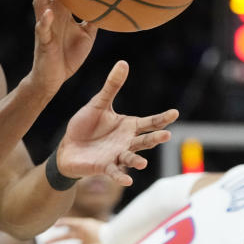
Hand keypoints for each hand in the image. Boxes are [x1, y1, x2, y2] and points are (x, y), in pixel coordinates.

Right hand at [26, 0, 97, 96]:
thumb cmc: (69, 55)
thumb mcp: (87, 33)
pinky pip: (43, 30)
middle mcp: (47, 13)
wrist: (54, 79)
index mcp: (57, 9)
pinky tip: (48, 12)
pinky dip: (45, 21)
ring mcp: (44, 26)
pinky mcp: (44, 42)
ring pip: (39, 3)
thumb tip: (112, 1)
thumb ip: (94, 16)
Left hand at [57, 61, 178, 185]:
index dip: (161, 118)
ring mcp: (117, 156)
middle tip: (166, 135)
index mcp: (128, 126)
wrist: (68, 147)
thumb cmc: (85, 125)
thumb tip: (123, 63)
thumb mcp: (98, 103)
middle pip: (144, 140)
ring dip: (136, 161)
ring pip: (131, 158)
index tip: (174, 113)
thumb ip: (112, 86)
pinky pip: (114, 172)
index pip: (149, 122)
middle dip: (155, 139)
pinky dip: (120, 177)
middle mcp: (127, 142)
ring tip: (142, 163)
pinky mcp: (104, 167)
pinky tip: (127, 181)